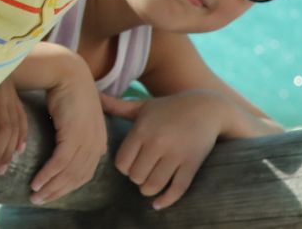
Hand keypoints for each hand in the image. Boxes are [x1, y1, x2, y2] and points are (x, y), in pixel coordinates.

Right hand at [28, 72, 104, 204]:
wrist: (66, 70)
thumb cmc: (67, 90)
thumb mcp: (78, 116)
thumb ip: (79, 133)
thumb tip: (73, 148)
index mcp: (99, 140)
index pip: (85, 172)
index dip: (68, 185)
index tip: (51, 192)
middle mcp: (96, 144)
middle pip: (77, 177)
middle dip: (57, 191)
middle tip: (39, 200)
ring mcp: (86, 140)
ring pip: (68, 173)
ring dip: (50, 187)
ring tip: (34, 195)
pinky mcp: (73, 135)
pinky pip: (59, 163)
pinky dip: (47, 176)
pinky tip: (35, 183)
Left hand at [102, 90, 224, 209]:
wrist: (206, 108)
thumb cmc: (168, 108)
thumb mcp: (142, 106)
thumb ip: (117, 106)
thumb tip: (95, 96)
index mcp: (142, 130)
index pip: (122, 163)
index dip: (124, 167)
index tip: (130, 164)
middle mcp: (157, 142)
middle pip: (136, 176)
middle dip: (136, 178)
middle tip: (142, 172)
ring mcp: (176, 154)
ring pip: (153, 185)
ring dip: (148, 189)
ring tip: (148, 184)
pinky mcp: (191, 163)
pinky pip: (177, 189)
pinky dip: (166, 200)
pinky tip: (157, 204)